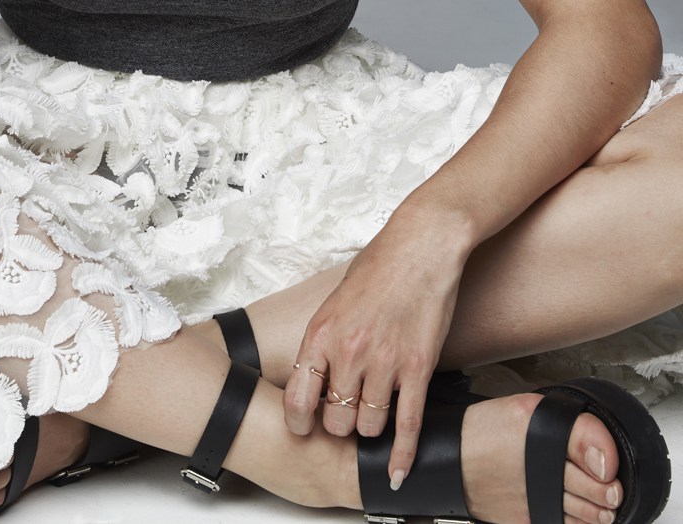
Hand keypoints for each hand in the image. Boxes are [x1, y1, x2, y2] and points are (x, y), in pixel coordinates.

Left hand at [284, 212, 467, 489]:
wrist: (420, 246)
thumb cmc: (378, 267)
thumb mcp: (335, 302)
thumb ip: (324, 342)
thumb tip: (315, 377)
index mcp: (321, 334)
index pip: (298, 400)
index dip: (299, 424)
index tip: (305, 428)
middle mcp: (349, 352)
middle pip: (335, 422)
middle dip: (340, 425)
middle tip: (347, 415)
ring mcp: (385, 362)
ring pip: (369, 428)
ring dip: (370, 429)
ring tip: (374, 416)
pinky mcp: (418, 368)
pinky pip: (407, 425)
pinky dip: (402, 455)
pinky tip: (396, 473)